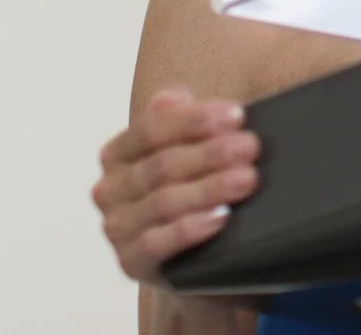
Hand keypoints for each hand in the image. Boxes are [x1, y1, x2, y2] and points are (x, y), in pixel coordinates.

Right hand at [92, 88, 260, 281]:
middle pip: (162, 165)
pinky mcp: (131, 262)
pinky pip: (157, 243)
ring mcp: (118, 228)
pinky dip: (190, 228)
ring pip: (163, 202)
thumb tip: (174, 97)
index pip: (152, 128)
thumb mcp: (188, 151)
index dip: (194, 120)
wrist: (193, 258)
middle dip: (210, 153)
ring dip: (209, 188)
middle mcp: (110, 189)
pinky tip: (220, 218)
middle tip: (250, 147)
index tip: (237, 115)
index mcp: (118, 153)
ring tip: (247, 179)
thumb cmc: (191, 190)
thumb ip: (180, 120)